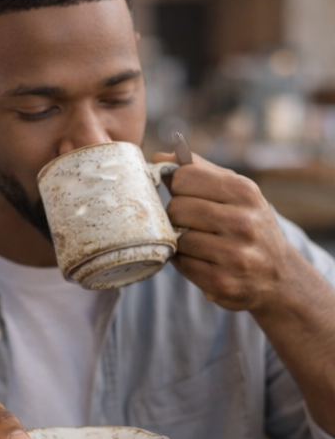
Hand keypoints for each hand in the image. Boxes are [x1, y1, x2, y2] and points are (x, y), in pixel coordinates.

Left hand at [154, 150, 289, 311]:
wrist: (277, 275)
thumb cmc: (248, 225)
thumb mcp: (236, 192)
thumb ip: (199, 171)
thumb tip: (160, 155)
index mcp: (245, 192)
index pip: (185, 177)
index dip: (177, 186)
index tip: (185, 194)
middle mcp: (243, 222)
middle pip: (177, 208)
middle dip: (176, 215)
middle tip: (190, 222)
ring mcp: (234, 255)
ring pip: (177, 238)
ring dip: (180, 240)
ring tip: (197, 241)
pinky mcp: (222, 282)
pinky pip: (181, 264)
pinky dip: (183, 261)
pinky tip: (199, 259)